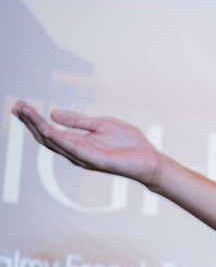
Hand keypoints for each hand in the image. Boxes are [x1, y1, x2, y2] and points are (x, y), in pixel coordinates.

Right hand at [12, 101, 163, 185]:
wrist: (149, 158)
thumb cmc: (127, 143)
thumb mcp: (101, 124)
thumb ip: (78, 121)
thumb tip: (53, 113)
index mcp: (77, 142)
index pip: (49, 131)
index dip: (33, 119)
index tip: (19, 105)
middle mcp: (76, 152)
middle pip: (46, 137)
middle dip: (30, 122)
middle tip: (16, 106)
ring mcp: (84, 157)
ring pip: (55, 143)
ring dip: (39, 127)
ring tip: (25, 113)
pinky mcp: (96, 160)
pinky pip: (74, 149)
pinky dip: (60, 139)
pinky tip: (48, 129)